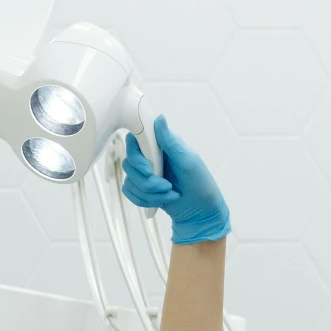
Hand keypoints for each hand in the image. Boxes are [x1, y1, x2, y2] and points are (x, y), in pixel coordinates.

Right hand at [121, 116, 231, 243]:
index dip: (136, 156)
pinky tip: (161, 202)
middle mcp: (150, 157)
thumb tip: (159, 118)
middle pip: (129, 164)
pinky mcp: (142, 189)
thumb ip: (171, 142)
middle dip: (148, 181)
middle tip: (167, 186)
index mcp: (161, 146)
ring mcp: (145, 173)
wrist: (201, 212)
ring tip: (170, 195)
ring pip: (129, 181)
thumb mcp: (188, 161)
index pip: (134, 140)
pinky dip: (145, 201)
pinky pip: (129, 193)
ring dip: (150, 193)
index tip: (149, 169)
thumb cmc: (200, 184)